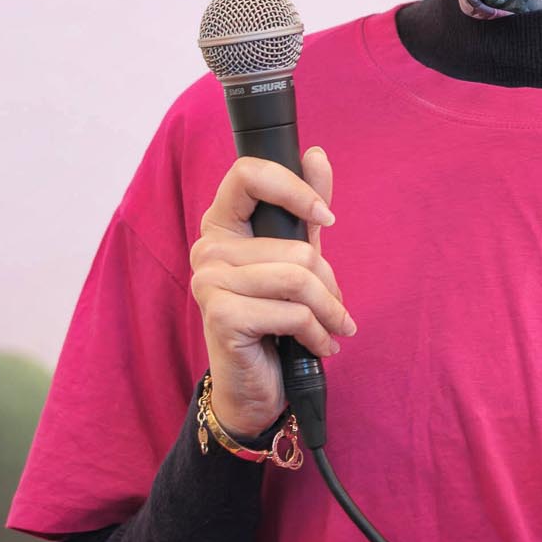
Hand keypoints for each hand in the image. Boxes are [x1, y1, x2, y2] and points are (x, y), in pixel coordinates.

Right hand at [189, 149, 353, 439]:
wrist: (254, 387)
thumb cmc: (275, 320)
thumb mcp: (297, 258)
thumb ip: (305, 210)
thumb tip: (316, 154)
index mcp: (222, 224)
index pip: (248, 174)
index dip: (294, 188)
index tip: (325, 217)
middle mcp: (207, 248)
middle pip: (296, 245)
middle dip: (328, 283)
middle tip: (334, 308)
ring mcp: (208, 281)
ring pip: (298, 278)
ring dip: (329, 310)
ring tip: (334, 328)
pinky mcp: (219, 315)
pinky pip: (291, 312)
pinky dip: (316, 334)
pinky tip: (319, 347)